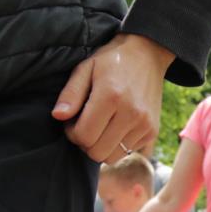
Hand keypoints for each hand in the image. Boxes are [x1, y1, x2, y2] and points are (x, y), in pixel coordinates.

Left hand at [52, 33, 174, 162]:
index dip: (72, 133)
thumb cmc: (111, 61)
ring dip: (101, 147)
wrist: (147, 54)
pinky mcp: (152, 131)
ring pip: (112, 157)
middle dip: (85, 142)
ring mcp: (144, 125)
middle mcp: (131, 113)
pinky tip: (116, 126)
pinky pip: (127, 151)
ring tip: (100, 128)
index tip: (73, 121)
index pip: (84, 136)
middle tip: (85, 125)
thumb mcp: (85, 68)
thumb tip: (58, 116)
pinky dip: (117, 144)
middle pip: (97, 152)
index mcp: (111, 96)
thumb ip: (71, 93)